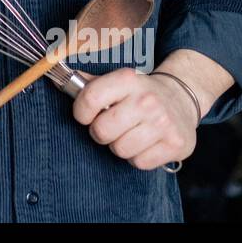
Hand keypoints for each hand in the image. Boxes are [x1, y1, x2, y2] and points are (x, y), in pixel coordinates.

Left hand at [71, 69, 196, 169]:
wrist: (182, 98)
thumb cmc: (141, 93)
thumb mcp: (118, 82)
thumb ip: (90, 84)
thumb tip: (60, 81)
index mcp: (127, 79)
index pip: (89, 98)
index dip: (81, 112)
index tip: (85, 115)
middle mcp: (146, 99)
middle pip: (101, 131)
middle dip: (101, 132)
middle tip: (112, 126)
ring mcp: (163, 122)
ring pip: (120, 150)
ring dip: (121, 146)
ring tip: (131, 133)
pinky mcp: (176, 143)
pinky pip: (140, 163)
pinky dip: (139, 157)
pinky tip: (146, 143)